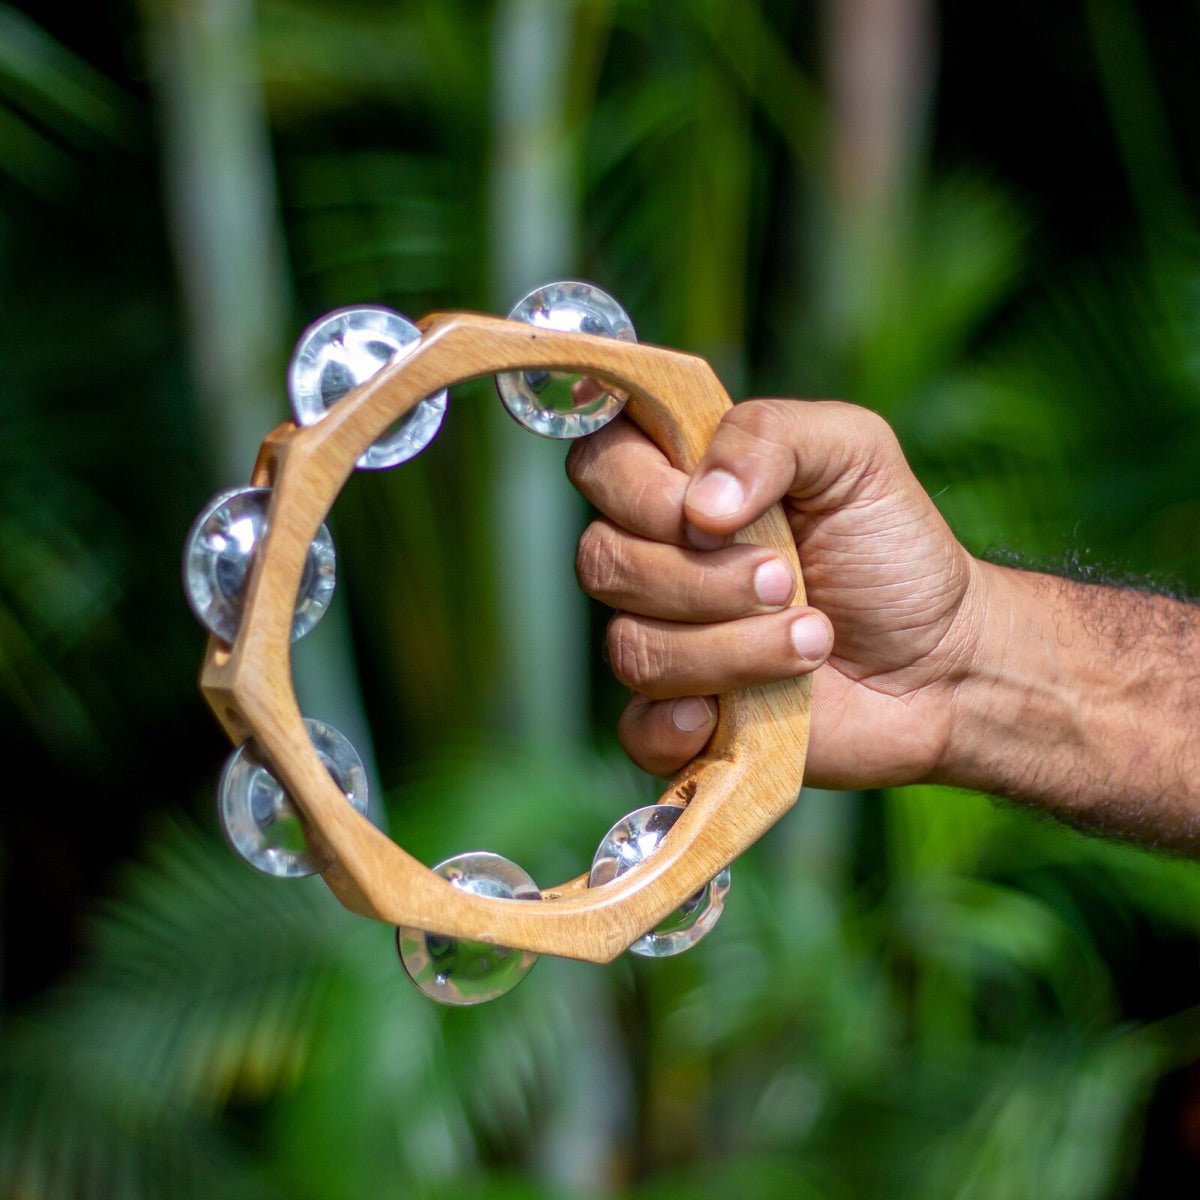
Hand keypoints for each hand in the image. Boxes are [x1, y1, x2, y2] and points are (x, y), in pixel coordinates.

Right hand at [567, 399, 983, 788]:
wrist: (944, 661)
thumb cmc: (892, 548)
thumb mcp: (853, 453)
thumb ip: (772, 436)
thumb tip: (699, 507)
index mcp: (682, 486)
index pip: (598, 462)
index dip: (636, 485)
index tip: (711, 511)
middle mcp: (659, 562)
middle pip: (602, 561)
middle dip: (701, 577)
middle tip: (788, 579)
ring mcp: (667, 643)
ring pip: (632, 647)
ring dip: (732, 647)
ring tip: (813, 638)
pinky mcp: (684, 722)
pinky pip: (637, 729)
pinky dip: (678, 724)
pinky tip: (731, 711)